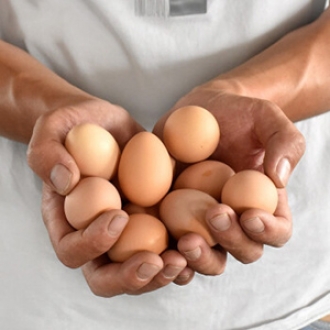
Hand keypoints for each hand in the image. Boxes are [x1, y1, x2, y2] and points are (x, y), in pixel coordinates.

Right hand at [28, 97, 193, 295]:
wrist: (104, 125)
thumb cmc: (74, 128)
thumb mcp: (52, 130)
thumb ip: (47, 153)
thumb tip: (65, 181)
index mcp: (68, 223)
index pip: (72, 250)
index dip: (93, 243)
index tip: (119, 214)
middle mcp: (97, 237)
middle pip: (107, 278)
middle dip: (131, 277)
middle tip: (157, 261)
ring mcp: (128, 234)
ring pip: (142, 271)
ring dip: (163, 273)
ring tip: (186, 256)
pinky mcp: (154, 222)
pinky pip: (168, 248)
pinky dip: (184, 253)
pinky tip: (202, 243)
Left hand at [153, 81, 304, 272]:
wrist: (200, 110)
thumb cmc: (237, 114)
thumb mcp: (266, 117)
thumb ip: (283, 142)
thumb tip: (278, 179)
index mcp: (264, 203)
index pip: (277, 230)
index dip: (268, 231)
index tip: (249, 214)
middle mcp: (236, 219)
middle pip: (243, 250)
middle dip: (231, 240)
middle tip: (214, 215)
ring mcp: (204, 222)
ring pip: (208, 257)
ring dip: (199, 258)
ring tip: (183, 242)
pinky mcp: (174, 217)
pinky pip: (173, 244)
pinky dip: (168, 253)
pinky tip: (158, 247)